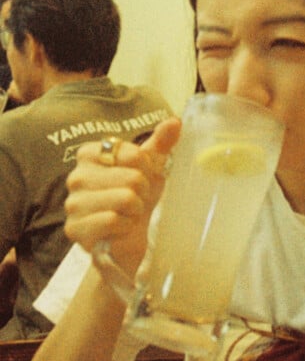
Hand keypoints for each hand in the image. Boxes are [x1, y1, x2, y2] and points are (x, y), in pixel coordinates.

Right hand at [64, 118, 181, 277]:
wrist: (128, 239)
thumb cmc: (136, 198)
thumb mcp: (151, 168)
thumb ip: (161, 142)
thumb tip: (175, 121)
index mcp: (90, 154)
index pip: (132, 153)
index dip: (145, 168)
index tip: (141, 177)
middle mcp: (76, 176)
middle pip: (132, 176)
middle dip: (142, 191)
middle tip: (135, 200)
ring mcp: (73, 203)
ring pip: (125, 198)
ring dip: (135, 210)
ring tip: (128, 213)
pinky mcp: (75, 229)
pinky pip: (113, 220)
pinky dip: (125, 226)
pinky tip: (120, 228)